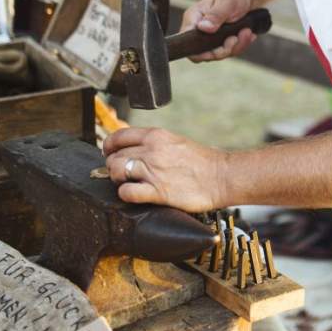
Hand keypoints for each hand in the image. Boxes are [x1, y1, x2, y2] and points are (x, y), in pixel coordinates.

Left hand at [103, 126, 227, 211]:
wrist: (222, 177)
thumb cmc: (203, 162)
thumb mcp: (176, 141)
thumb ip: (154, 143)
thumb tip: (135, 149)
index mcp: (156, 136)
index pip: (118, 136)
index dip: (109, 146)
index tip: (109, 153)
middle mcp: (152, 151)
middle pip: (114, 156)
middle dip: (113, 166)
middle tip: (120, 173)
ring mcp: (154, 171)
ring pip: (116, 172)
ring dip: (117, 180)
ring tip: (126, 183)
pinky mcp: (158, 192)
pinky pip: (127, 192)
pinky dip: (125, 194)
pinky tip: (134, 194)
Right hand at [181, 0, 258, 61]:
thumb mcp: (226, 2)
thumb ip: (215, 16)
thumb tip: (204, 28)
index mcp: (194, 18)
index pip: (187, 42)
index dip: (200, 51)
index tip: (218, 48)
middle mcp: (200, 29)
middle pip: (204, 53)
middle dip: (224, 49)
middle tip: (236, 38)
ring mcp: (210, 36)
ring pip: (219, 53)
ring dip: (236, 46)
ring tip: (246, 32)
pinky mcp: (222, 40)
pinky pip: (230, 50)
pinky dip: (241, 44)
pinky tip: (247, 34)